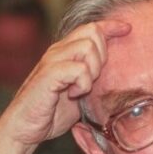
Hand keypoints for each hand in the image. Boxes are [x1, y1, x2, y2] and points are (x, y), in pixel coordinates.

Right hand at [0, 20, 130, 145]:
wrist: (25, 128)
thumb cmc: (50, 113)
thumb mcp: (79, 93)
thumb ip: (92, 80)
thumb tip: (115, 78)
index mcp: (65, 53)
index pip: (91, 28)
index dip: (111, 26)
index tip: (127, 30)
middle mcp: (58, 51)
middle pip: (92, 33)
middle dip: (102, 56)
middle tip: (93, 80)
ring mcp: (52, 61)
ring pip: (87, 47)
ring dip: (93, 70)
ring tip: (82, 89)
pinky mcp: (49, 74)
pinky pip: (78, 69)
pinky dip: (82, 84)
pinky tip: (73, 95)